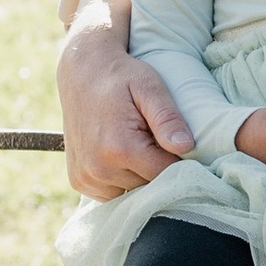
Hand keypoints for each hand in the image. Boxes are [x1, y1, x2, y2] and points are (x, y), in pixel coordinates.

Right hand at [59, 0, 195, 198]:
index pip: (166, 173)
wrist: (82, 71)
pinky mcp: (79, 181)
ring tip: (135, 142)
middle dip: (156, 165)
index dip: (177, 159)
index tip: (177, 141)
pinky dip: (121, 179)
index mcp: (120, 148)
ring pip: (132, 192)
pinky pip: (112, 193)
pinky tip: (120, 154)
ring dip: (138, 174)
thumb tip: (186, 146)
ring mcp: (85, 178)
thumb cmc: (121, 76)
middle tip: (151, 135)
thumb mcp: (149, 87)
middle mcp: (98, 169)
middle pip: (149, 186)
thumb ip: (167, 118)